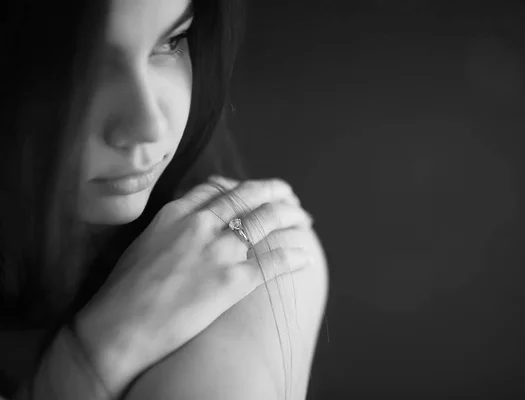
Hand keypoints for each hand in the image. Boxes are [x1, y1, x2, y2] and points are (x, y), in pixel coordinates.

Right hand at [73, 177, 313, 395]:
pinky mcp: (232, 280)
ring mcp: (219, 251)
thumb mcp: (145, 243)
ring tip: (304, 219)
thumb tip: (192, 223)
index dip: (244, 187)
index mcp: (177, 213)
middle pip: (249, 197)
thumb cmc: (125, 292)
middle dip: (275, 192)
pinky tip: (305, 256)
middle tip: (289, 195)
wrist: (120, 327)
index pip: (220, 189)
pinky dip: (293, 256)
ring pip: (266, 222)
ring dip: (291, 217)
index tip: (257, 190)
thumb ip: (173, 226)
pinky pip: (273, 262)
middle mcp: (201, 224)